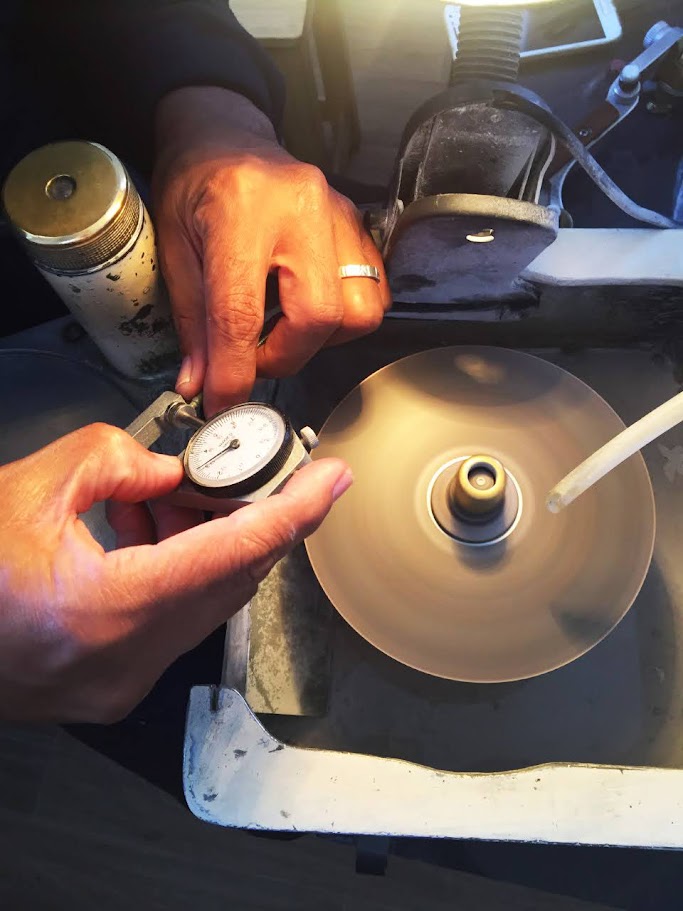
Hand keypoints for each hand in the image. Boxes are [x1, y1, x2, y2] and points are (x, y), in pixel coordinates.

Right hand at [0, 424, 350, 722]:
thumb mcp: (28, 490)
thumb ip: (112, 464)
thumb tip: (167, 473)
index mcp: (108, 612)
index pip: (236, 553)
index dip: (295, 511)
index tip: (332, 481)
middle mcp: (124, 662)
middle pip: (228, 580)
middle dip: (241, 519)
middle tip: (234, 474)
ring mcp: (119, 684)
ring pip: (203, 603)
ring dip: (202, 545)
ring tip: (164, 498)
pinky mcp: (110, 687)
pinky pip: (172, 624)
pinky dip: (175, 575)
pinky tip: (144, 535)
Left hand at [153, 87, 390, 414]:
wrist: (226, 134)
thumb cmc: (195, 183)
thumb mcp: (174, 248)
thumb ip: (192, 319)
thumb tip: (202, 383)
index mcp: (242, 211)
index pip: (243, 313)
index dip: (234, 371)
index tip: (225, 403)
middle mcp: (300, 210)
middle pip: (317, 317)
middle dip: (283, 357)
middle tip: (253, 358)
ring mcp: (338, 215)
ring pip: (358, 311)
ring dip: (319, 340)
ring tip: (283, 330)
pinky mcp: (358, 225)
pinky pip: (372, 291)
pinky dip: (342, 318)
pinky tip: (307, 310)